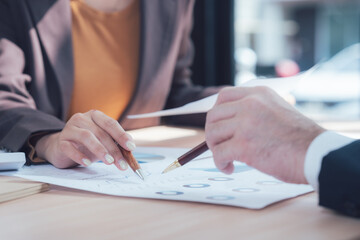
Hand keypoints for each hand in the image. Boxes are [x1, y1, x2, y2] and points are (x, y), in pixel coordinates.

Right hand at [35, 110, 134, 170]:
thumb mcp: (103, 141)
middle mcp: (82, 118)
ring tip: (109, 162)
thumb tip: (130, 147)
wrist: (63, 149)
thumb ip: (116, 142)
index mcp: (96, 116)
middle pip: (101, 133)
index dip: (122, 135)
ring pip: (87, 136)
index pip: (111, 124)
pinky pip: (70, 148)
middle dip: (113, 149)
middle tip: (122, 163)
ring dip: (100, 150)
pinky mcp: (61, 140)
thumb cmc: (88, 145)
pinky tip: (88, 163)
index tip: (131, 147)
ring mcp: (70, 128)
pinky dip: (80, 156)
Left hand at [205, 86, 324, 183]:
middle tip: (220, 145)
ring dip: (216, 149)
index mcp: (259, 94)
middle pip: (213, 115)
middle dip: (213, 132)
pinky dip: (220, 163)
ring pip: (213, 134)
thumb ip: (256, 110)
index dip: (217, 112)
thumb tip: (231, 123)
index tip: (220, 126)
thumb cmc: (300, 138)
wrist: (316, 153)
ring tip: (227, 159)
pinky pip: (219, 153)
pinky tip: (230, 168)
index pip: (224, 96)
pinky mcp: (243, 145)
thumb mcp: (278, 110)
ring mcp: (245, 123)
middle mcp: (250, 104)